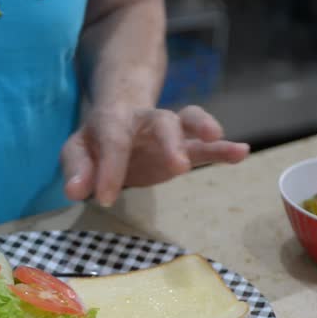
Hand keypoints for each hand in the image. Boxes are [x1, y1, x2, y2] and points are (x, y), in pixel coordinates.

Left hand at [61, 105, 249, 205]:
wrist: (118, 119)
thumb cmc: (96, 141)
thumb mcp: (76, 152)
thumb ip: (76, 169)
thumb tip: (75, 191)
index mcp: (113, 121)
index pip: (113, 142)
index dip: (109, 170)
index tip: (104, 198)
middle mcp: (145, 121)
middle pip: (162, 122)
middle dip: (171, 142)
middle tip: (177, 166)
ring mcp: (167, 134)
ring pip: (188, 123)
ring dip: (204, 129)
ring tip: (218, 139)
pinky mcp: (183, 150)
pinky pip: (205, 147)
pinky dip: (223, 149)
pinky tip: (241, 152)